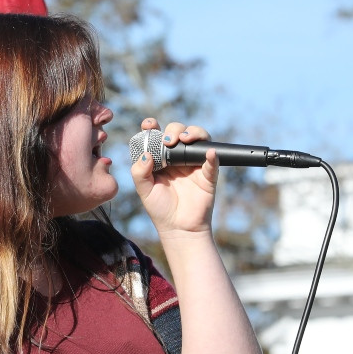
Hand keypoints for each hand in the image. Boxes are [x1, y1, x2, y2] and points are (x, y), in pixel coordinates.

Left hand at [129, 119, 217, 236]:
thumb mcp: (144, 189)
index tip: (149, 125)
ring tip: (184, 139)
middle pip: (179, 132)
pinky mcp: (208, 174)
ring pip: (199, 139)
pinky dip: (212, 155)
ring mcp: (194, 164)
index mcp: (160, 158)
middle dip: (174, 130)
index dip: (153, 126)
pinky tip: (209, 153)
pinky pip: (213, 161)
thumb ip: (139, 172)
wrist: (179, 228)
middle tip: (168, 141)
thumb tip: (146, 154)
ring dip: (193, 133)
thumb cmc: (160, 208)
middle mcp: (177, 157)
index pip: (157, 136)